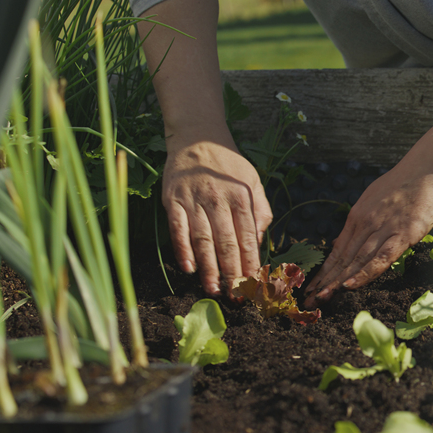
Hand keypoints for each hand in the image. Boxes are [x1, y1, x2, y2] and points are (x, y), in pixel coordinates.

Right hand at [163, 137, 272, 294]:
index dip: (250, 263)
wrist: (197, 138)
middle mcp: (218, 199)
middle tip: (235, 295)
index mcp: (241, 197)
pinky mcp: (173, 200)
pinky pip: (177, 229)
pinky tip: (189, 268)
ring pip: (202, 240)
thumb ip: (260, 210)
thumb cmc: (229, 165)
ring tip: (213, 289)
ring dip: (208, 268)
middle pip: (226, 242)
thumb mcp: (253, 181)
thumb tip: (258, 241)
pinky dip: (182, 250)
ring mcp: (193, 200)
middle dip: (231, 272)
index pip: (247, 237)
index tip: (254, 284)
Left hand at [303, 64, 432, 304]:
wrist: (428, 168)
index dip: (326, 269)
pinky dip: (364, 272)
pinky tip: (351, 285)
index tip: (314, 285)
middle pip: (342, 257)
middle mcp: (366, 222)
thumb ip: (365, 219)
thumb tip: (352, 237)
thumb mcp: (376, 197)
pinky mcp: (403, 234)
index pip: (338, 248)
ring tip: (323, 297)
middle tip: (311, 299)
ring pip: (356, 259)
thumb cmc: (406, 182)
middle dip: (326, 280)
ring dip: (338, 280)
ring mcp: (383, 228)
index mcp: (358, 215)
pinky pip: (380, 257)